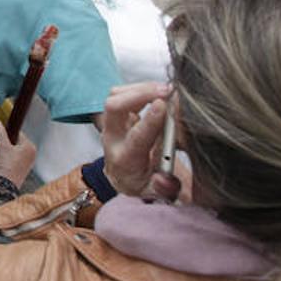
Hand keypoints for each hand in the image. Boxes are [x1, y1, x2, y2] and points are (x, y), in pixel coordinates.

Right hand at [0, 118, 36, 186]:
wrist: (1, 188)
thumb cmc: (6, 167)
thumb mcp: (0, 145)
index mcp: (29, 148)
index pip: (16, 132)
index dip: (3, 133)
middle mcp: (27, 156)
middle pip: (7, 142)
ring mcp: (20, 164)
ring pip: (2, 151)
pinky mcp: (12, 172)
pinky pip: (1, 160)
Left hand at [101, 82, 181, 200]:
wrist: (125, 177)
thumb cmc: (144, 184)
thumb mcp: (156, 193)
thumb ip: (163, 189)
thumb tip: (164, 180)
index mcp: (125, 160)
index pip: (135, 138)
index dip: (150, 121)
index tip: (165, 105)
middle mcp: (112, 139)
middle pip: (114, 108)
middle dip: (139, 94)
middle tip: (168, 91)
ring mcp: (111, 124)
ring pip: (116, 96)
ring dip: (141, 88)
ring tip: (167, 89)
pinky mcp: (116, 113)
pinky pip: (121, 93)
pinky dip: (140, 87)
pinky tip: (158, 90)